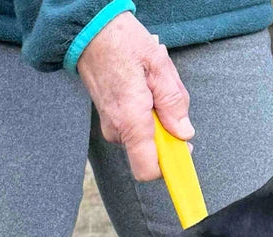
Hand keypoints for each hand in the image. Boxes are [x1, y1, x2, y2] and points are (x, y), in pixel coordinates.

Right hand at [77, 11, 193, 180]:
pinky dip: (145, 111)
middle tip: (166, 97)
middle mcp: (118, 130)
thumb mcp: (158, 66)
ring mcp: (111, 126)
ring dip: (157, 117)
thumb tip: (184, 132)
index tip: (181, 151)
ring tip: (152, 84)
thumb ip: (173, 103)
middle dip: (167, 130)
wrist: (88, 29)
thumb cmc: (121, 42)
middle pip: (152, 151)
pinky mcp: (110, 119)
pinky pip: (135, 126)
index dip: (168, 166)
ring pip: (145, 137)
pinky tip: (143, 86)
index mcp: (131, 121)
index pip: (147, 169)